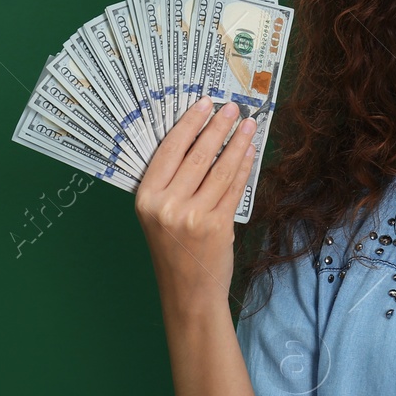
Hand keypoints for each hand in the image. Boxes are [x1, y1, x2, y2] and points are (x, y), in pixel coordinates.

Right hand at [134, 97, 258, 303]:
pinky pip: (234, 188)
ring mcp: (192, 216)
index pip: (169, 150)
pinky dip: (244, 167)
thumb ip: (171, 183)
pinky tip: (250, 152)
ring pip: (220, 169)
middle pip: (197, 155)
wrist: (188, 291)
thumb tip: (200, 140)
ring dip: (237, 143)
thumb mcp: (158, 214)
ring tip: (248, 125)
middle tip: (232, 107)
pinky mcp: (217, 226)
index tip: (205, 103)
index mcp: (146, 198)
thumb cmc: (173, 250)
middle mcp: (166, 206)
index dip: (189, 123)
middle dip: (218, 127)